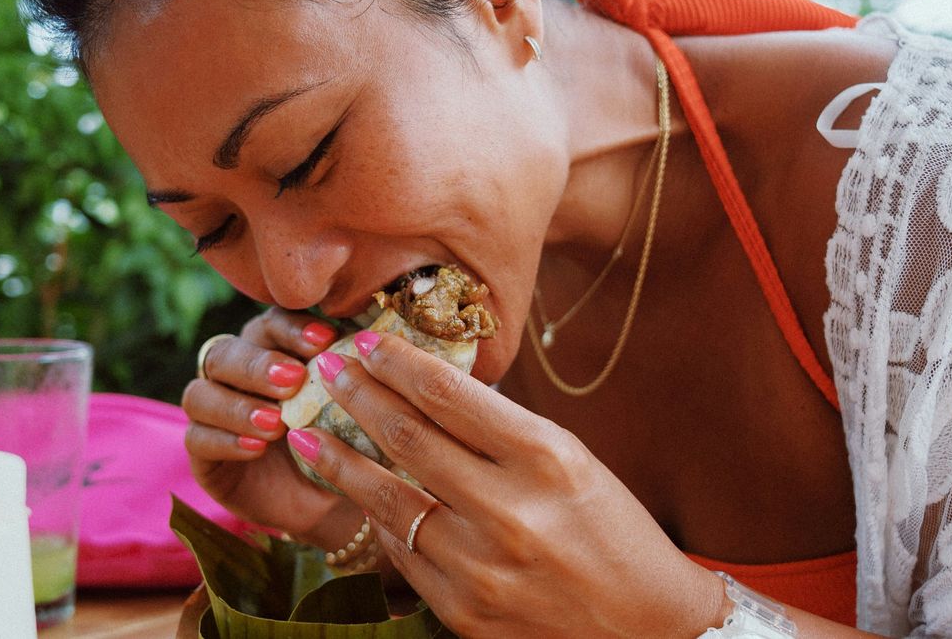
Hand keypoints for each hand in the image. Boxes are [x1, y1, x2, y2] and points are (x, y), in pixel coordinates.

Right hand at [184, 307, 361, 544]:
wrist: (331, 500)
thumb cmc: (343, 440)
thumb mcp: (352, 406)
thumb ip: (352, 373)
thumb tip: (376, 340)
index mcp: (271, 350)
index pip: (270, 324)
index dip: (292, 329)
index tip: (324, 340)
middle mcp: (234, 375)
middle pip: (227, 353)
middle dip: (259, 365)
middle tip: (294, 380)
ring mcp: (211, 413)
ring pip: (201, 393)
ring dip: (238, 406)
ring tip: (277, 423)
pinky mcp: (202, 454)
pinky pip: (197, 439)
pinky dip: (226, 440)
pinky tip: (258, 448)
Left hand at [286, 331, 725, 636]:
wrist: (645, 627)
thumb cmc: (611, 529)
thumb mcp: (571, 460)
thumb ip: (500, 428)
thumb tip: (426, 388)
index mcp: (547, 457)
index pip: (449, 394)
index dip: (397, 362)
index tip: (366, 341)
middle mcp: (510, 510)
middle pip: (408, 438)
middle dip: (358, 396)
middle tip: (327, 371)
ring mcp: (480, 567)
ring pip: (387, 498)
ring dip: (339, 459)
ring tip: (305, 431)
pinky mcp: (462, 610)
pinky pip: (401, 552)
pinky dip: (377, 517)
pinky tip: (357, 493)